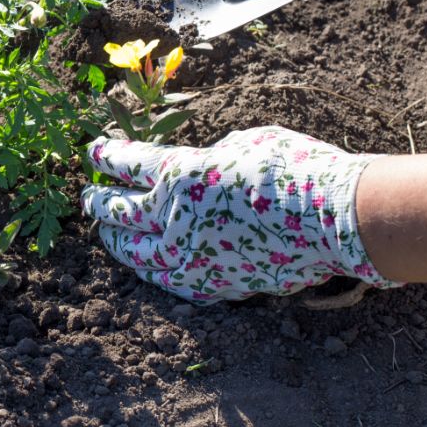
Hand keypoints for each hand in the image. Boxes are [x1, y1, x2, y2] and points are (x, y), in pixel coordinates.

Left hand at [81, 127, 400, 303]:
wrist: (337, 219)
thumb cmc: (295, 169)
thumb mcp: (243, 142)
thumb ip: (208, 157)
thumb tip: (197, 169)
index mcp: (180, 175)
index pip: (127, 165)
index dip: (106, 157)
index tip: (93, 153)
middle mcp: (175, 219)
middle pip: (119, 211)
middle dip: (98, 201)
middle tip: (88, 195)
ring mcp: (191, 256)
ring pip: (135, 252)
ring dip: (115, 239)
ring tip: (105, 233)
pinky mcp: (213, 284)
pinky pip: (169, 279)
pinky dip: (152, 269)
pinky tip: (146, 264)